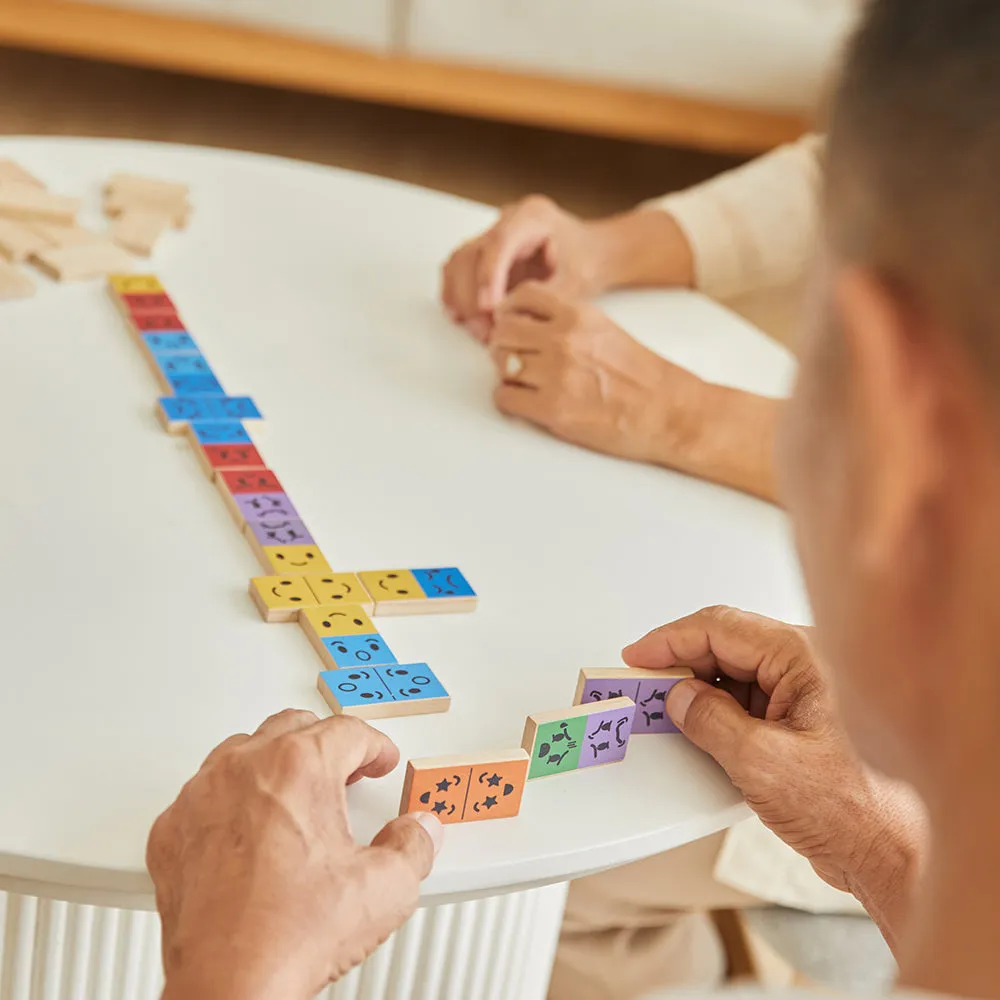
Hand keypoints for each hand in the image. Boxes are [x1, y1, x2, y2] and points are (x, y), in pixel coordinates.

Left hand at [149, 711, 441, 999]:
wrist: (228, 985)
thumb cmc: (290, 934)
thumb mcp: (386, 888)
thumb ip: (414, 846)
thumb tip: (419, 831)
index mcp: (299, 766)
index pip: (348, 731)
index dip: (374, 746)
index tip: (378, 759)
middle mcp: (245, 768)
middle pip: (294, 728)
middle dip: (326, 745)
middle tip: (345, 771)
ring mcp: (202, 796)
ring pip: (243, 752)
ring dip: (274, 765)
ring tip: (297, 796)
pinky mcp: (172, 830)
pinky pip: (203, 795)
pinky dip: (228, 802)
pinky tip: (247, 831)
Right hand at [441, 196, 693, 341]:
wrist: (593, 253)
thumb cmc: (587, 263)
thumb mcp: (575, 284)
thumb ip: (543, 299)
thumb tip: (510, 322)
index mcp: (532, 216)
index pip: (500, 242)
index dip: (488, 277)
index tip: (488, 309)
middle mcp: (507, 220)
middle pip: (472, 254)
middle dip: (472, 297)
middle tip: (485, 332)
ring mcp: (492, 235)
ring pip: (459, 263)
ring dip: (461, 300)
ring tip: (479, 331)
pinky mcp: (484, 253)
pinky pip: (459, 271)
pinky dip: (457, 295)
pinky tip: (464, 319)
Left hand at [489, 282, 704, 463]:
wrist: (667, 412)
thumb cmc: (641, 377)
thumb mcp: (605, 330)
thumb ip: (566, 322)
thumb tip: (524, 326)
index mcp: (579, 314)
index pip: (523, 295)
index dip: (510, 311)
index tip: (511, 324)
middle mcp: (564, 339)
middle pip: (503, 331)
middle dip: (504, 345)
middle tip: (515, 359)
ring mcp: (556, 375)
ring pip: (501, 364)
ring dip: (507, 374)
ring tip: (524, 383)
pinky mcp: (552, 409)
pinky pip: (504, 397)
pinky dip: (509, 401)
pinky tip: (526, 403)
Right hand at [625, 607, 925, 947]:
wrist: (897, 856)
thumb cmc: (857, 808)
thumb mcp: (762, 762)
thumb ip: (710, 722)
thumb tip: (680, 698)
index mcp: (804, 656)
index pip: (720, 627)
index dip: (669, 640)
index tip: (637, 655)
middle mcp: (808, 666)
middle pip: (725, 646)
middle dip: (680, 665)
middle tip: (642, 684)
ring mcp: (806, 693)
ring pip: (735, 674)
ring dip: (698, 691)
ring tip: (664, 710)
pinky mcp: (802, 721)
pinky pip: (749, 702)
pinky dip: (718, 712)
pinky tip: (699, 731)